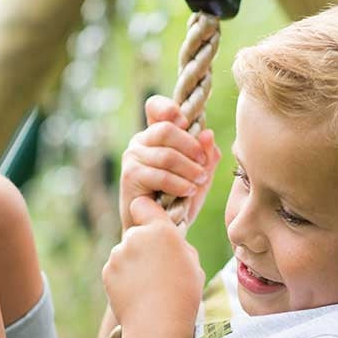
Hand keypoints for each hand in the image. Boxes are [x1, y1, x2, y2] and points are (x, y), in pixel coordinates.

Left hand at [103, 195, 204, 333]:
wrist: (157, 324)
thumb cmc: (183, 295)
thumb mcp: (193, 264)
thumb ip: (178, 246)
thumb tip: (169, 244)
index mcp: (160, 230)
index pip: (143, 205)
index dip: (147, 213)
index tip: (153, 226)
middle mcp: (135, 237)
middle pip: (136, 234)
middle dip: (143, 245)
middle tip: (157, 269)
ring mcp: (118, 254)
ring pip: (125, 253)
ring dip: (133, 264)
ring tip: (148, 287)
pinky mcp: (107, 272)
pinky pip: (116, 270)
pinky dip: (124, 279)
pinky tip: (136, 294)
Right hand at [119, 95, 220, 232]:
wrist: (159, 230)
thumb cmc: (178, 200)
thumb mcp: (199, 175)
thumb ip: (206, 155)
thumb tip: (208, 134)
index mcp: (155, 135)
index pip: (155, 107)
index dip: (170, 108)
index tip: (186, 122)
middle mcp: (140, 141)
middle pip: (166, 129)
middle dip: (191, 147)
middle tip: (204, 164)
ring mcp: (132, 158)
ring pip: (166, 154)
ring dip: (189, 169)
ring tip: (200, 181)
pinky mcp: (130, 177)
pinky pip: (160, 175)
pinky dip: (179, 183)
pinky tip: (189, 192)